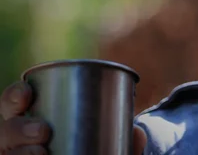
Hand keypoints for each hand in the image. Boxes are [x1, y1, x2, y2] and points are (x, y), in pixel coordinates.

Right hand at [0, 81, 146, 154]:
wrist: (88, 154)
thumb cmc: (93, 140)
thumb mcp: (106, 133)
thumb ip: (123, 134)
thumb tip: (138, 133)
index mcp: (32, 113)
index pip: (13, 100)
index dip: (14, 95)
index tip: (27, 94)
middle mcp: (17, 136)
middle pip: (5, 130)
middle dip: (18, 128)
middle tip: (42, 132)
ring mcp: (16, 153)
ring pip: (6, 154)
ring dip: (18, 152)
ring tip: (40, 153)